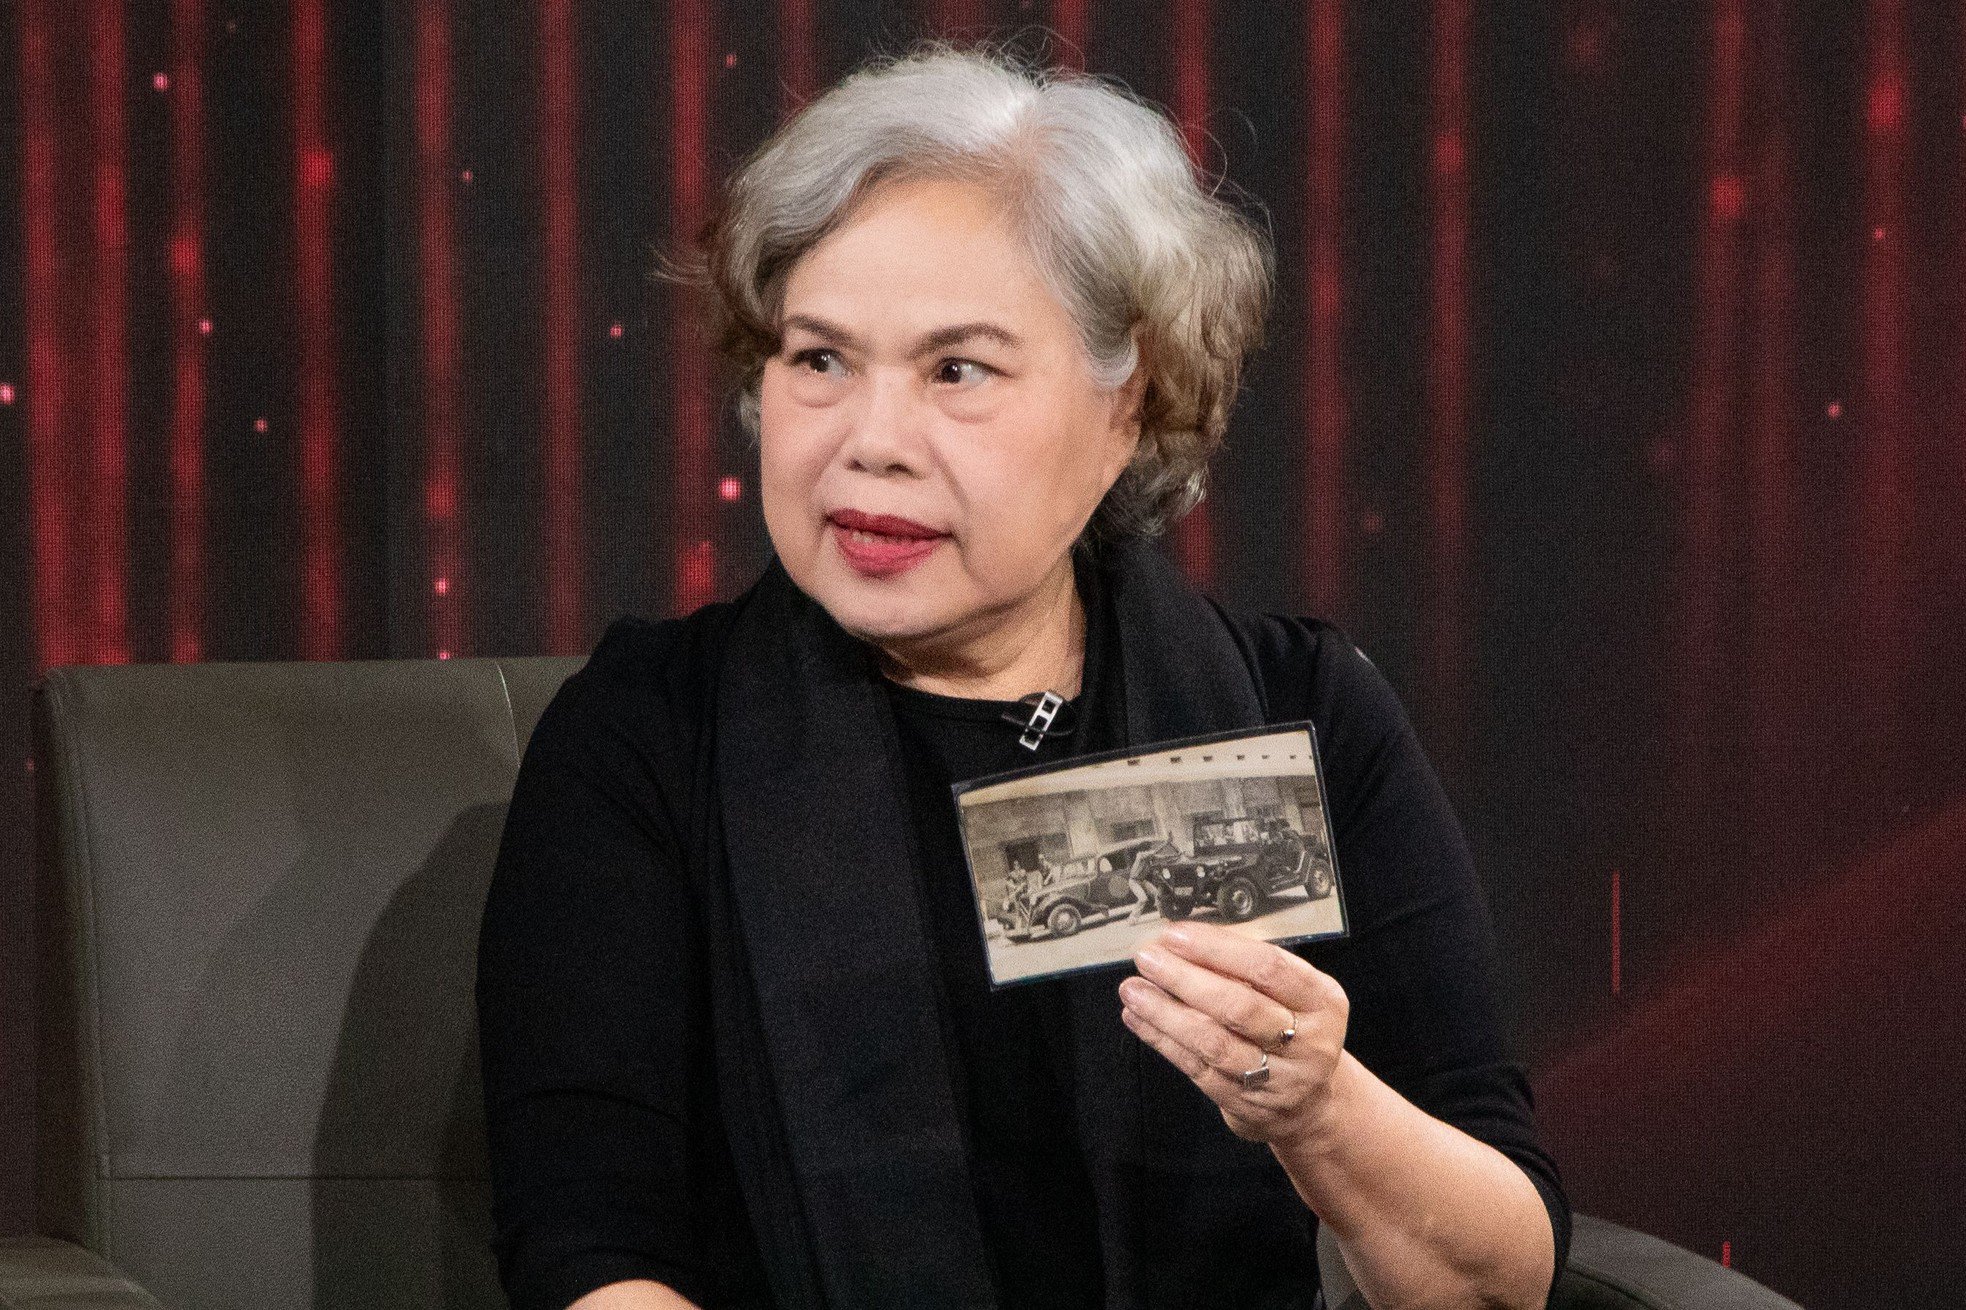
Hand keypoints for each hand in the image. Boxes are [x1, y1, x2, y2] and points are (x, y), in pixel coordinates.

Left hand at [1119, 921, 1349, 1150]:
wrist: (1309, 1103)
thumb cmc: (1294, 1031)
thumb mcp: (1292, 993)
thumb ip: (1248, 967)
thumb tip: (1188, 940)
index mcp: (1323, 1003)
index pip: (1269, 968)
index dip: (1218, 949)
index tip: (1178, 935)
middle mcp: (1307, 1043)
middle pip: (1240, 1008)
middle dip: (1186, 979)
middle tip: (1149, 959)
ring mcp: (1277, 1079)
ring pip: (1214, 1042)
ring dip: (1166, 1012)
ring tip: (1134, 989)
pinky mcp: (1245, 1103)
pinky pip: (1196, 1067)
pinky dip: (1162, 1039)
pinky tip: (1139, 1018)